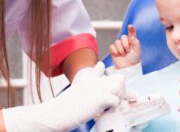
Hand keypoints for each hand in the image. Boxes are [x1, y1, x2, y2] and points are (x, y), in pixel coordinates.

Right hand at [2, 62, 124, 131]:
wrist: (57, 113)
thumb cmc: (67, 104)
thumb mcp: (78, 89)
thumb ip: (89, 83)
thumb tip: (97, 75)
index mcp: (88, 76)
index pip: (103, 68)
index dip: (111, 79)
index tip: (110, 89)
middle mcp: (94, 79)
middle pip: (119, 77)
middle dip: (122, 89)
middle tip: (116, 99)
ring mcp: (96, 88)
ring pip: (120, 86)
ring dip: (120, 97)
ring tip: (112, 105)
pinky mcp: (98, 99)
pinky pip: (115, 99)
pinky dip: (114, 106)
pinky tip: (106, 110)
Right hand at [110, 25, 140, 68]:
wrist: (127, 66)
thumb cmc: (134, 58)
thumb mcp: (137, 50)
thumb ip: (136, 42)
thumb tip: (132, 36)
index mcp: (132, 40)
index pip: (131, 33)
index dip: (130, 29)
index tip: (130, 26)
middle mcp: (125, 41)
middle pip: (123, 37)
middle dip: (125, 44)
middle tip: (128, 51)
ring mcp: (119, 45)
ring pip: (117, 42)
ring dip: (121, 50)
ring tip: (124, 54)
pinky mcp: (113, 49)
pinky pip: (112, 47)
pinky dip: (115, 52)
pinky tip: (118, 55)